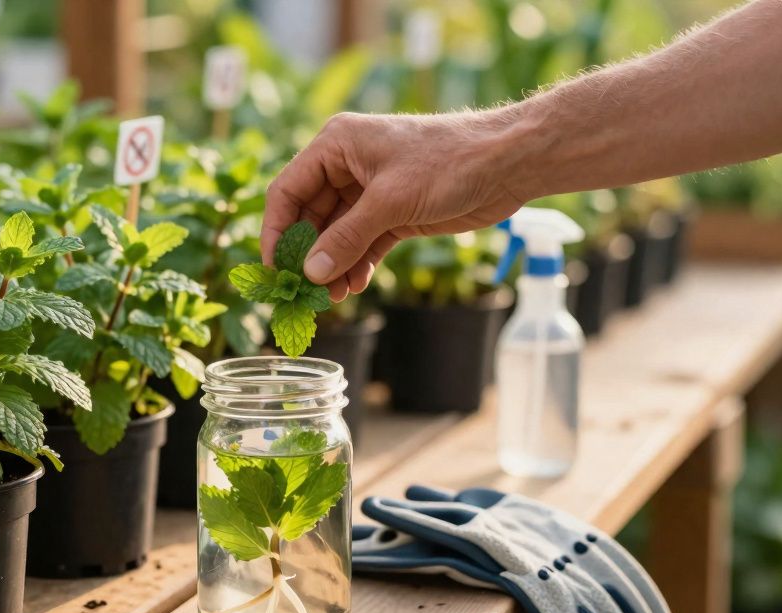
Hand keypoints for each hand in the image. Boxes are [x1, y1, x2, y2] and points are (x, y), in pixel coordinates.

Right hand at [262, 111, 531, 300]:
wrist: (507, 162)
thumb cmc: (449, 162)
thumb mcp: (391, 201)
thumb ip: (347, 238)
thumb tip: (310, 273)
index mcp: (336, 145)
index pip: (288, 190)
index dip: (276, 231)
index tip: (274, 269)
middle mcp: (347, 165)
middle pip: (309, 216)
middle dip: (308, 255)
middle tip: (304, 293)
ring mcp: (370, 191)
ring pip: (337, 235)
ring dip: (332, 265)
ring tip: (332, 297)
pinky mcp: (394, 213)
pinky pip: (363, 243)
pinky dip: (356, 264)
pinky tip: (353, 286)